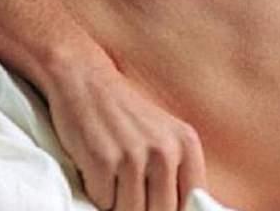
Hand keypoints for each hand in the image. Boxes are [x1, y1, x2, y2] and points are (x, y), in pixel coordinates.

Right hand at [44, 49, 206, 210]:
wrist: (86, 81)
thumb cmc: (124, 114)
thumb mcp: (164, 135)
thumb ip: (178, 172)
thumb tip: (182, 210)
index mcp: (187, 144)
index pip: (193, 201)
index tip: (159, 205)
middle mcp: (166, 150)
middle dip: (143, 210)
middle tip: (130, 192)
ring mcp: (134, 155)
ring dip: (118, 204)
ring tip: (114, 177)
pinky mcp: (103, 161)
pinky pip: (103, 203)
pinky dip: (97, 194)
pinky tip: (97, 169)